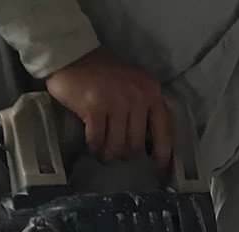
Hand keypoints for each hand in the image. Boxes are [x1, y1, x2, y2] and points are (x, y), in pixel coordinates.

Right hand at [45, 48, 172, 166]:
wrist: (74, 55)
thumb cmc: (105, 74)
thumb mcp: (135, 85)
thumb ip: (145, 108)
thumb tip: (150, 145)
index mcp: (151, 93)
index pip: (164, 130)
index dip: (163, 154)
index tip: (159, 169)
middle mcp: (137, 98)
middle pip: (136, 144)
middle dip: (124, 154)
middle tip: (115, 153)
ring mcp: (116, 103)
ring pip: (117, 146)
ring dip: (108, 155)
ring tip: (102, 154)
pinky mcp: (94, 108)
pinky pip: (97, 140)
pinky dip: (94, 146)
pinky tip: (92, 145)